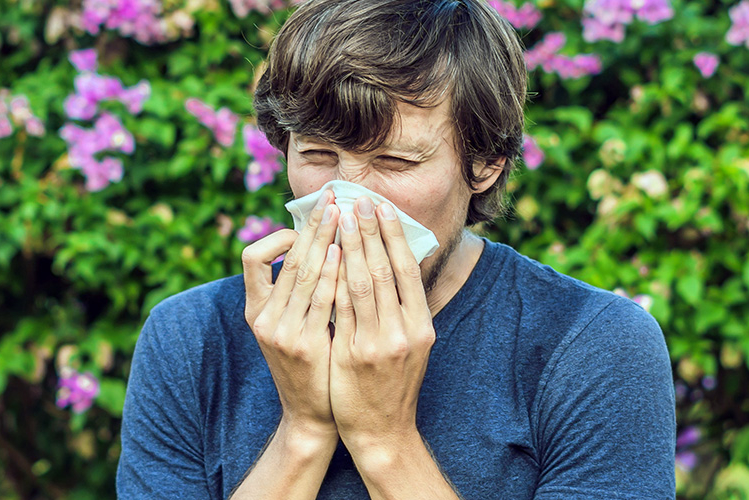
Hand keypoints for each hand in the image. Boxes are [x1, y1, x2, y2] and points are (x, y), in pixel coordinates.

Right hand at [242, 189, 341, 441]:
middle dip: (312, 223)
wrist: (315, 414)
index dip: (277, 234)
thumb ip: (296, 294)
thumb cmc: (311, 364)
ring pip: (303, 273)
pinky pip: (319, 300)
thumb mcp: (291, 327)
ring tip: (342, 213)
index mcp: (256, 310)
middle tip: (332, 195)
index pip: (251, 257)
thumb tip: (316, 247)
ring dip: (324, 238)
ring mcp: (281, 332)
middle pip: (287, 258)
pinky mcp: (302, 345)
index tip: (306, 222)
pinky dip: (331, 273)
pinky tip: (344, 254)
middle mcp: (263, 318)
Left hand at [330, 197, 436, 453]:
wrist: (383, 431)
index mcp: (422, 325)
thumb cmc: (395, 383)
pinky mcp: (352, 355)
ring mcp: (378, 344)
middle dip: (368, 231)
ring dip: (349, 246)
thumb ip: (407, 307)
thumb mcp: (414, 344)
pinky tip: (326, 256)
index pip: (407, 269)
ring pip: (360, 283)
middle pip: (383, 270)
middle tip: (357, 200)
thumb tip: (401, 261)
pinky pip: (340, 308)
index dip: (393, 235)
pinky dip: (333, 278)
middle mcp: (404, 331)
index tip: (381, 207)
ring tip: (339, 218)